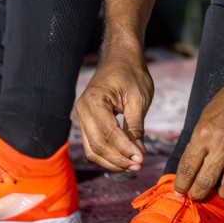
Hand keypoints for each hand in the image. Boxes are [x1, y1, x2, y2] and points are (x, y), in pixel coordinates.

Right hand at [75, 47, 153, 171]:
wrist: (121, 58)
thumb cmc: (132, 73)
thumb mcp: (139, 98)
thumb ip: (136, 127)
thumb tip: (138, 153)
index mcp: (94, 100)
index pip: (108, 133)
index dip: (124, 149)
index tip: (141, 159)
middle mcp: (83, 109)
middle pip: (97, 145)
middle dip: (118, 159)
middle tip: (139, 164)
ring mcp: (82, 116)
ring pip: (92, 149)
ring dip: (112, 160)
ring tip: (133, 164)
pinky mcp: (87, 121)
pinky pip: (93, 144)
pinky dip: (107, 154)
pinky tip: (124, 158)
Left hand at [174, 75, 223, 200]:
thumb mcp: (206, 116)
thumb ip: (199, 141)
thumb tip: (192, 165)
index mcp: (203, 134)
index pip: (187, 168)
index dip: (182, 184)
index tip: (180, 191)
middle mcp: (221, 144)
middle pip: (205, 182)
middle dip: (198, 194)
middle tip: (197, 196)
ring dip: (223, 193)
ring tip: (220, 191)